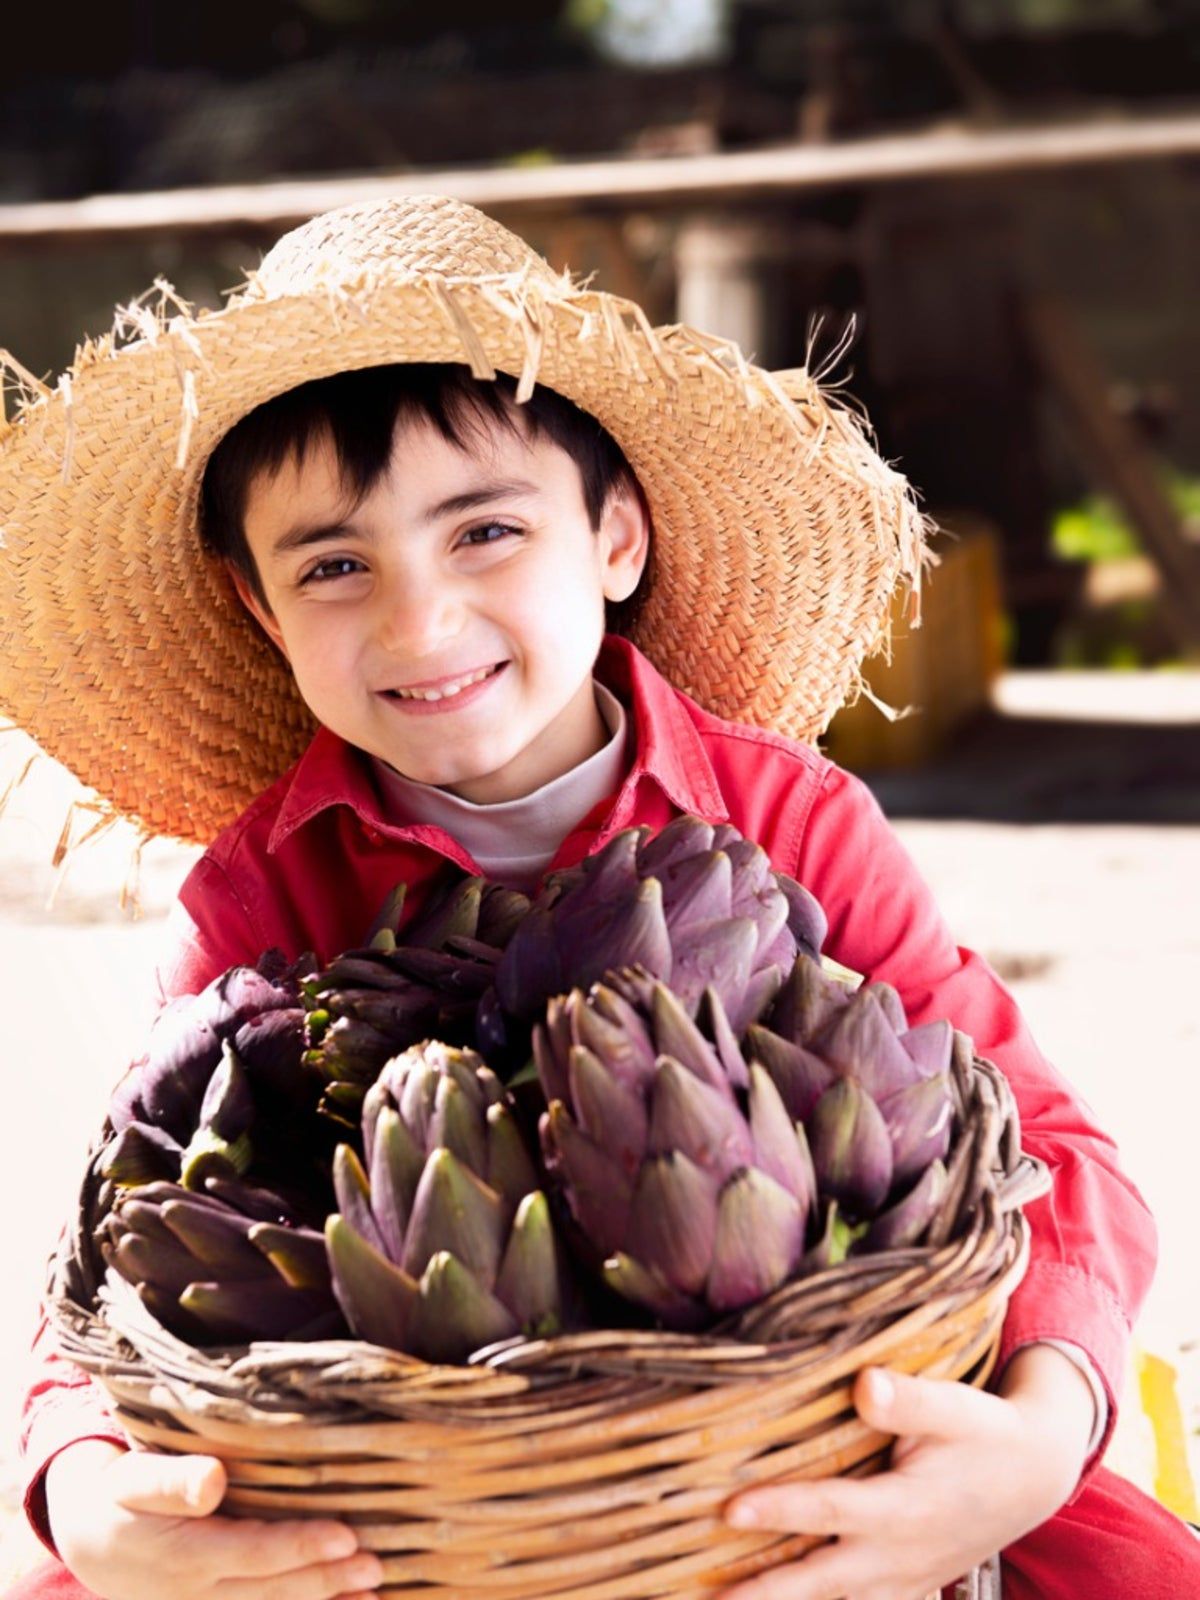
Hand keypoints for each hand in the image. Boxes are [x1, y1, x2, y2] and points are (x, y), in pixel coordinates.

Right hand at [46, 1440, 383, 1599]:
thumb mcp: (134, 1480)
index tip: (348, 1536)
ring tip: (374, 1595)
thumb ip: (172, 1481)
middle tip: (379, 1564)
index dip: (302, 1547)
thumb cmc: (121, 1497)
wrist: (92, 1542)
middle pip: (274, 1590)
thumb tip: (212, 1479)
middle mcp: (201, 1594)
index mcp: (187, 1556)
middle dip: (328, 1579)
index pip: (256, 1553)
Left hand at [718, 1346, 1095, 1599]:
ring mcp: (902, 1580)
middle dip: (765, 1592)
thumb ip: (908, 1401)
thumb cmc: (985, 1433)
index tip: (729, 1509)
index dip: (779, 1510)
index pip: (829, 1510)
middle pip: (820, 1581)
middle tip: (710, 1597)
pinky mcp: (906, 1587)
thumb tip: (864, 1385)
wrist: (1033, 1477)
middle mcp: (897, 1556)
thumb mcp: (955, 1408)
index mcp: (903, 1509)